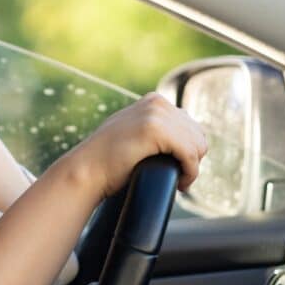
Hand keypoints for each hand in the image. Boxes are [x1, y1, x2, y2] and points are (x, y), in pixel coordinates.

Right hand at [63, 92, 206, 197]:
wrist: (86, 170)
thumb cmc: (107, 159)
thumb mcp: (131, 132)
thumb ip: (151, 124)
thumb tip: (178, 130)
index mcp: (154, 100)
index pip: (191, 126)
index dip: (188, 151)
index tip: (177, 167)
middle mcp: (157, 103)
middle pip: (198, 135)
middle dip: (192, 159)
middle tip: (178, 176)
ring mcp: (156, 114)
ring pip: (197, 146)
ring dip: (191, 168)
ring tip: (178, 181)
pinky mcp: (156, 130)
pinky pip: (190, 155)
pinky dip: (190, 173)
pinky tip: (179, 184)